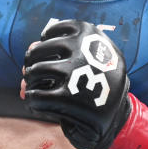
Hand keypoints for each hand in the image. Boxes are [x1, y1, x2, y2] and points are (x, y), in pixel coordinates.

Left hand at [23, 19, 130, 148]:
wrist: (117, 116)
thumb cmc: (94, 80)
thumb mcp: (83, 57)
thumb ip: (54, 49)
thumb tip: (30, 49)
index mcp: (90, 34)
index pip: (50, 33)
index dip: (42, 45)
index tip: (44, 56)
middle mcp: (85, 49)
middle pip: (37, 51)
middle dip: (31, 64)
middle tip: (33, 75)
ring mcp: (80, 73)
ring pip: (36, 71)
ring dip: (30, 82)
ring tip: (34, 88)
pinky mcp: (72, 98)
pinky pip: (38, 95)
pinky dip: (33, 100)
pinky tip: (37, 103)